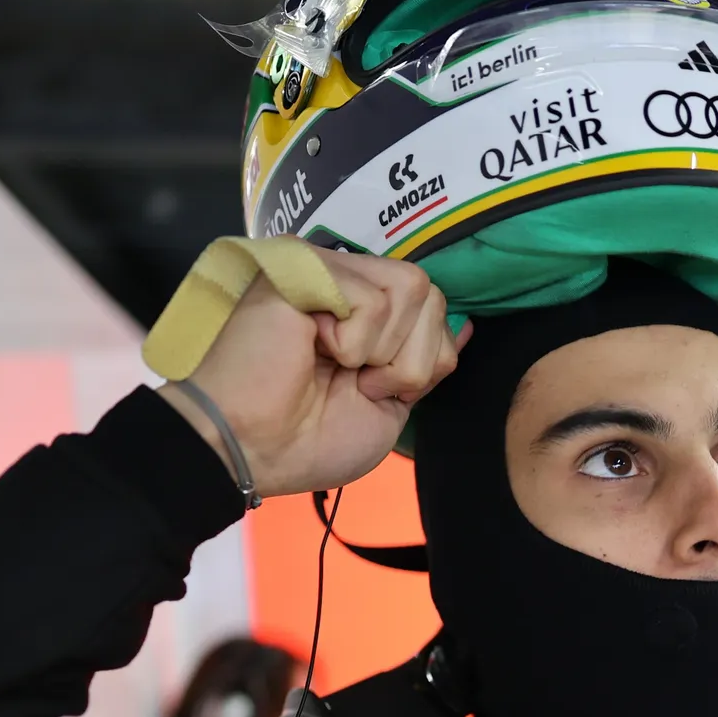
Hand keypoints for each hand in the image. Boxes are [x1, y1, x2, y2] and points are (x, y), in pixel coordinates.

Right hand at [158, 246, 469, 497]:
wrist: (252, 451)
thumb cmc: (307, 439)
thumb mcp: (391, 406)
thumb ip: (426, 361)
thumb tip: (465, 325)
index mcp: (364, 310)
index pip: (435, 308)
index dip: (421, 360)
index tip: (372, 390)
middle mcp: (345, 280)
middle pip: (431, 294)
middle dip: (407, 359)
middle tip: (353, 382)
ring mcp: (324, 267)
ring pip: (412, 290)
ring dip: (381, 351)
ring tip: (334, 365)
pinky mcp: (305, 265)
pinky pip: (375, 299)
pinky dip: (354, 343)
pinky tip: (312, 350)